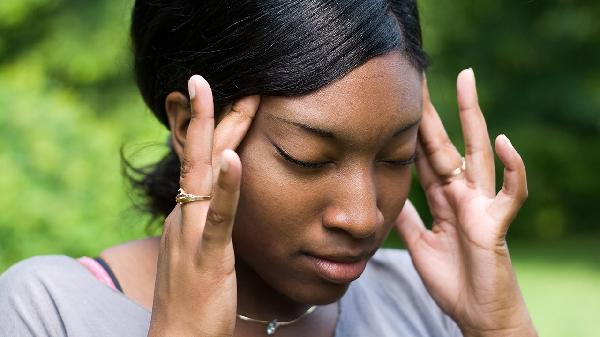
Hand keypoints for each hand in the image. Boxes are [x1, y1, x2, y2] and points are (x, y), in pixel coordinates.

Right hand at [147, 75, 259, 336]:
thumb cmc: (193, 300)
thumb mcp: (198, 252)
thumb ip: (208, 224)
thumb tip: (221, 203)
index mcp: (184, 216)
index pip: (196, 162)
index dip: (208, 130)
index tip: (223, 98)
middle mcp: (182, 217)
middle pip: (197, 157)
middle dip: (208, 116)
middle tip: (212, 78)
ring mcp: (192, 234)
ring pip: (203, 175)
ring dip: (217, 134)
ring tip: (227, 97)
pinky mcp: (208, 255)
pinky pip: (219, 216)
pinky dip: (228, 185)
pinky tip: (234, 157)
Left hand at [395, 69, 536, 336]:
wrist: (474, 312)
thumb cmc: (451, 278)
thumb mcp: (418, 242)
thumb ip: (406, 217)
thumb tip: (385, 196)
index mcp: (442, 197)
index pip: (424, 155)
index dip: (411, 129)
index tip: (397, 102)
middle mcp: (461, 193)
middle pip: (445, 143)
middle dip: (433, 111)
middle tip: (420, 75)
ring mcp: (480, 203)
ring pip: (477, 153)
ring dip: (473, 117)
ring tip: (466, 81)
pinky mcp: (496, 222)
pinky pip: (511, 192)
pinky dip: (512, 168)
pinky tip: (505, 142)